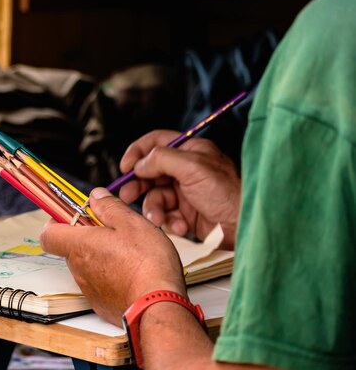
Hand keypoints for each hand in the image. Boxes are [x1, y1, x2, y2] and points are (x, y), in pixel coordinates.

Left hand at [40, 188, 186, 326]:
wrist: (157, 307)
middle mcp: (78, 269)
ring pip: (87, 266)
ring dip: (101, 256)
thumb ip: (109, 207)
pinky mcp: (101, 304)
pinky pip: (100, 284)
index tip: (74, 214)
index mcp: (80, 246)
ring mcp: (89, 289)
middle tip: (112, 231)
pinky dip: (110, 276)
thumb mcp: (131, 223)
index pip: (48, 234)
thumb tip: (96, 196)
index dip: (57, 221)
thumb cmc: (146, 264)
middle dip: (87, 237)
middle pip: (71, 248)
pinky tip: (131, 273)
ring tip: (128, 253)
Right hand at [118, 130, 240, 248]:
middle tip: (128, 195)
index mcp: (190, 151)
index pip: (156, 143)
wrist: (245, 226)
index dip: (138, 152)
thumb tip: (139, 164)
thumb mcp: (193, 167)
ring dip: (154, 208)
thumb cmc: (227, 192)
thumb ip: (162, 159)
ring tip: (159, 219)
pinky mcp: (186, 214)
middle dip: (138, 185)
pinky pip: (165, 215)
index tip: (125, 167)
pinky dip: (169, 222)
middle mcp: (185, 170)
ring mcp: (185, 193)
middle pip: (150, 172)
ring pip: (155, 197)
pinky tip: (181, 226)